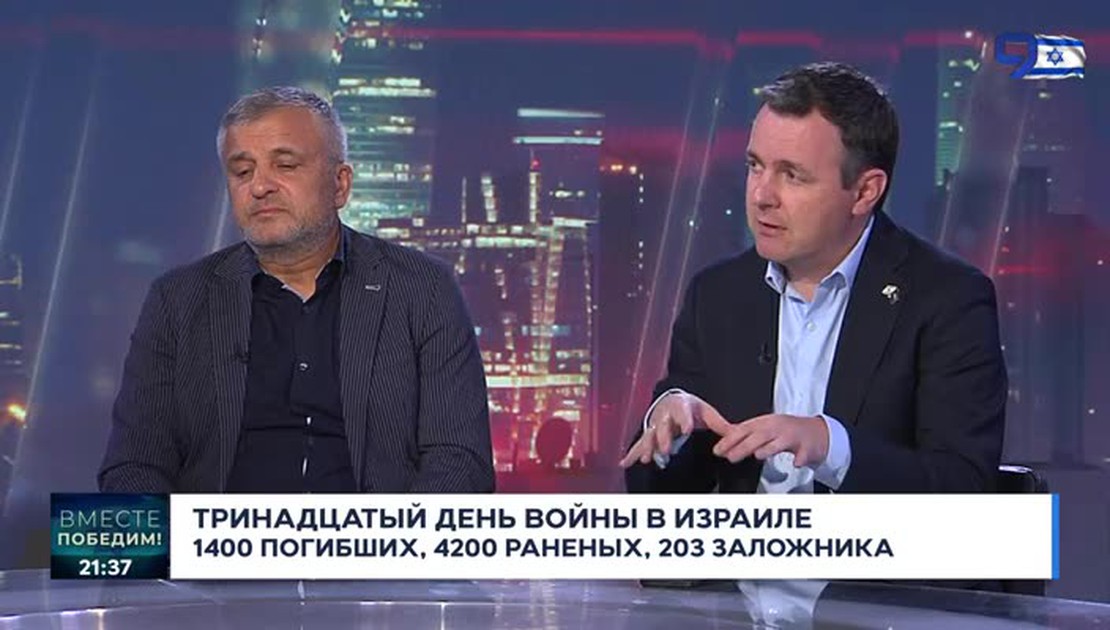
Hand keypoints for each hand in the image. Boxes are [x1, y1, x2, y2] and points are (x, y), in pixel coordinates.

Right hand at [619, 392, 729, 467]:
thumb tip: (737, 434)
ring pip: (649, 437)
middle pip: (662, 427)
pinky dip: (631, 454)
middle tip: (665, 450)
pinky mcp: (649, 435)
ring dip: (647, 448)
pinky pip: (639, 444)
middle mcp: (665, 415)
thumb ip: (720, 424)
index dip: (683, 420)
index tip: (686, 429)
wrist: (672, 400)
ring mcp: (655, 425)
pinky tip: (624, 463)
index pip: (682, 412)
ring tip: (646, 459)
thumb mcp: (705, 412)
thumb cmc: (690, 408)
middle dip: (663, 438)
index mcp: (681, 406)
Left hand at [710, 414, 829, 466]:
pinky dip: (800, 458)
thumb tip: (724, 439)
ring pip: (780, 442)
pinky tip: (795, 464)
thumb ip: (746, 434)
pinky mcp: (808, 447)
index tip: (718, 450)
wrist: (817, 432)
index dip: (730, 439)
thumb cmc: (787, 431)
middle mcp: (778, 427)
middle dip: (743, 446)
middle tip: (730, 457)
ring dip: (769, 448)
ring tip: (758, 455)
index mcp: (765, 422)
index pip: (744, 429)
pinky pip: (804, 454)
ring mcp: (793, 436)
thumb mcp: (765, 428)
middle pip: (759, 436)